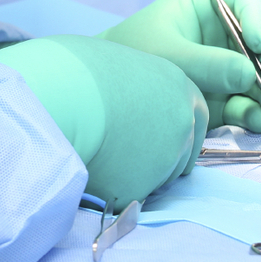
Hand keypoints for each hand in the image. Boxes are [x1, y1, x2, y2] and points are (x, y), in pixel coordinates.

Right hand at [0, 34, 207, 206]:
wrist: (63, 97)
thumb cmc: (82, 71)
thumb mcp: (124, 67)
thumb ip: (141, 89)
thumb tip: (132, 105)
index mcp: (179, 89)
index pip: (197, 116)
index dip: (183, 129)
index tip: (170, 138)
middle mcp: (181, 125)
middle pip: (182, 153)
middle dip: (162, 158)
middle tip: (127, 150)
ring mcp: (165, 160)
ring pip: (156, 177)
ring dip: (137, 173)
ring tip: (100, 148)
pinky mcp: (140, 189)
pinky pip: (127, 194)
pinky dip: (112, 187)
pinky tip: (91, 164)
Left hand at [99, 0, 260, 132]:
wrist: (107, 93)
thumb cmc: (131, 55)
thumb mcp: (166, 54)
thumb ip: (206, 63)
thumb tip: (250, 74)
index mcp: (205, 7)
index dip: (258, 15)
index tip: (257, 41)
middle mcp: (222, 35)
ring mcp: (225, 68)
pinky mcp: (223, 99)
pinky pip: (248, 103)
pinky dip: (257, 112)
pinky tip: (257, 120)